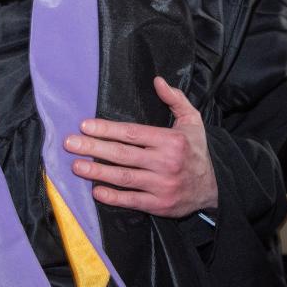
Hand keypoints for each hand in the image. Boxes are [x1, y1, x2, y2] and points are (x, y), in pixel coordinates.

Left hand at [64, 77, 217, 217]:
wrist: (215, 187)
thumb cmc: (197, 151)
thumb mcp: (193, 121)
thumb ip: (175, 100)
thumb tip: (157, 81)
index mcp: (171, 140)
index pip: (132, 133)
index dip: (107, 129)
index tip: (85, 126)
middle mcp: (165, 162)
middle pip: (123, 154)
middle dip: (94, 148)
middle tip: (70, 143)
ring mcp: (162, 185)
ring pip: (124, 177)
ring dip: (97, 172)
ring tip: (76, 165)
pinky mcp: (159, 205)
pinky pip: (132, 200)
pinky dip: (113, 197)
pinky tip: (96, 190)